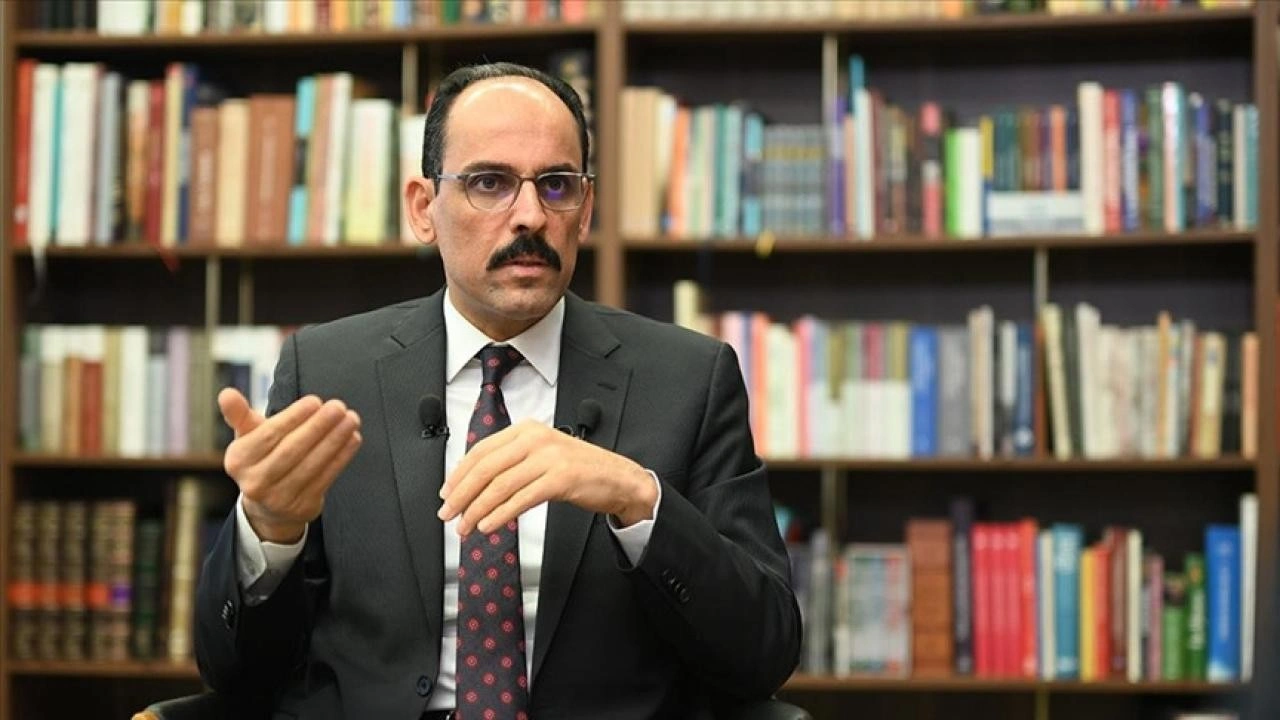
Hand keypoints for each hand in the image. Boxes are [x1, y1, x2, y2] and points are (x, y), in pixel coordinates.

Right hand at [219, 388, 362, 543]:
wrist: (268, 506)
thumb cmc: (261, 459)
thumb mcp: (246, 437)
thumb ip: (239, 414)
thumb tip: (226, 394)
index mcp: (238, 460)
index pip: (269, 435)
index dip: (294, 417)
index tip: (315, 401)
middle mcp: (255, 481)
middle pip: (292, 450)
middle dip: (318, 426)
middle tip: (338, 407)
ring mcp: (279, 498)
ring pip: (312, 464)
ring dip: (335, 439)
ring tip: (351, 419)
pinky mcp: (302, 507)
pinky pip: (326, 478)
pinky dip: (342, 456)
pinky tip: (353, 438)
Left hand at [438, 419, 657, 535]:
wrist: (619, 478)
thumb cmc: (579, 470)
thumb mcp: (542, 455)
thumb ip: (512, 462)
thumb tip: (472, 484)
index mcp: (526, 430)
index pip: (481, 450)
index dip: (458, 474)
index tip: (446, 494)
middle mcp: (535, 438)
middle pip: (485, 468)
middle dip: (462, 495)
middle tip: (448, 515)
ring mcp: (549, 457)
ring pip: (500, 485)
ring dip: (477, 510)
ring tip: (465, 527)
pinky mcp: (560, 478)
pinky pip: (521, 499)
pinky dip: (500, 514)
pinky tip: (488, 526)